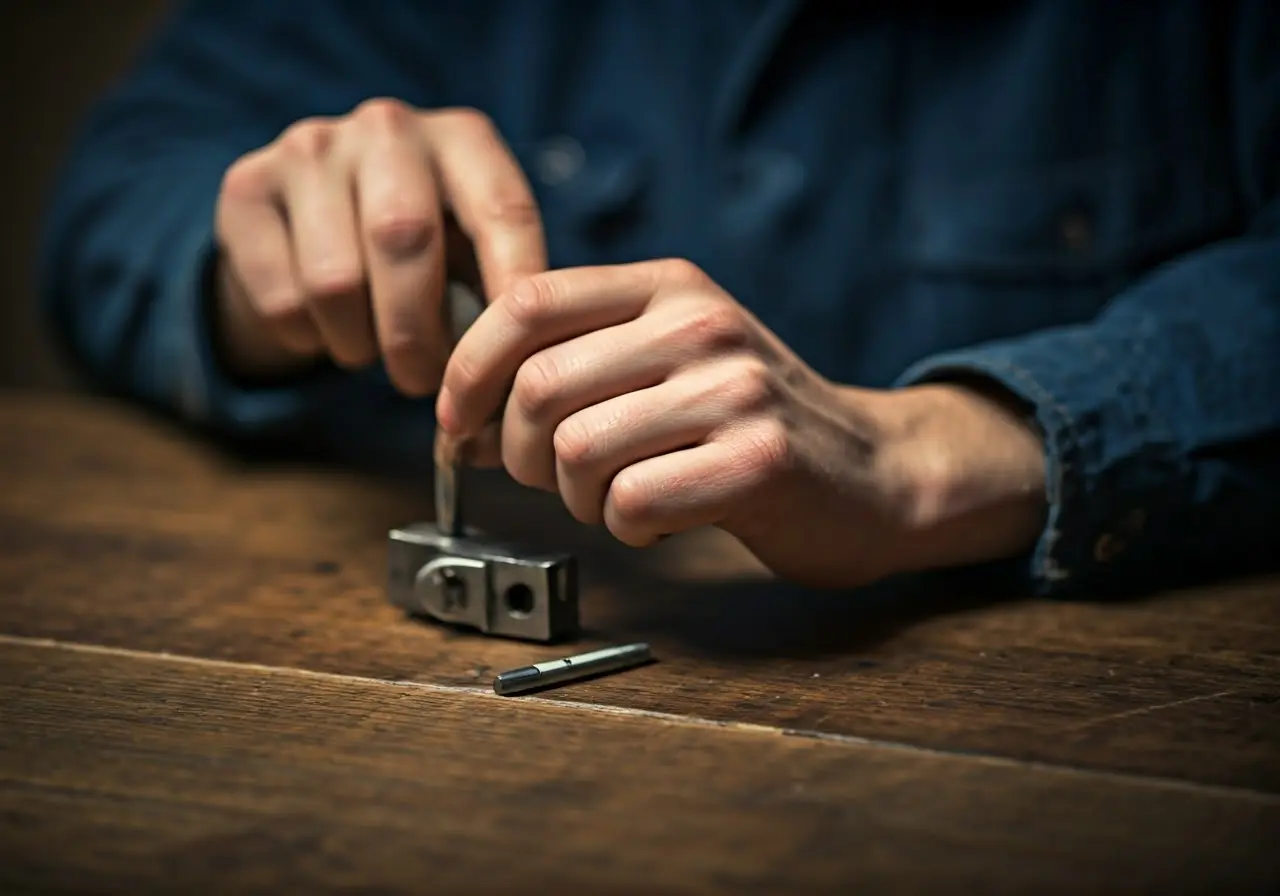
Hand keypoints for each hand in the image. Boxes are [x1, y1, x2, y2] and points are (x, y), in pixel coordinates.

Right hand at [211, 99, 544, 392]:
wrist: (313, 225)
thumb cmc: (420, 254)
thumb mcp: (470, 257)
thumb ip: (498, 293)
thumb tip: (518, 365)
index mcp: (462, 139)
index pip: (502, 211)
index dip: (513, 289)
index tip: (515, 353)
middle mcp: (388, 127)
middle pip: (405, 240)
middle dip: (418, 334)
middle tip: (423, 382)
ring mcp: (310, 147)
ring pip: (336, 281)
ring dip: (359, 343)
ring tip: (373, 349)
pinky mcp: (246, 186)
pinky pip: (282, 297)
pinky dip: (307, 338)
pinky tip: (322, 326)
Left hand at [436, 259, 1048, 587]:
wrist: (877, 472)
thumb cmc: (750, 425)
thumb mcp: (669, 363)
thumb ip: (576, 368)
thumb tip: (461, 416)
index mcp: (668, 287)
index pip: (525, 302)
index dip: (468, 369)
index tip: (459, 421)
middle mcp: (700, 323)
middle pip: (537, 387)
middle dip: (519, 453)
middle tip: (551, 477)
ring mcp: (734, 388)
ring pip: (576, 450)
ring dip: (576, 497)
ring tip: (619, 498)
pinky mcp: (758, 459)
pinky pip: (631, 503)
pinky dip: (627, 529)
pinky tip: (660, 521)